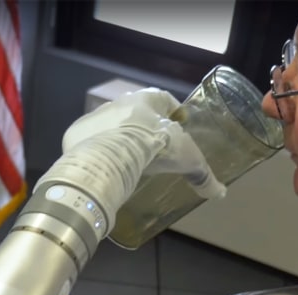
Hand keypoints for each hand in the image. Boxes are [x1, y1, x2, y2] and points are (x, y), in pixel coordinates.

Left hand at [62, 88, 225, 198]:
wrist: (112, 155)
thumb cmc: (155, 147)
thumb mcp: (187, 159)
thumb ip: (203, 174)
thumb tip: (220, 193)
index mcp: (149, 99)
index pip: (164, 99)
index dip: (173, 112)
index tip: (178, 124)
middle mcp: (121, 101)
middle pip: (136, 111)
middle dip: (144, 126)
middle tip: (152, 147)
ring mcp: (96, 116)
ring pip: (112, 124)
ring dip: (120, 137)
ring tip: (128, 160)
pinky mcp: (77, 133)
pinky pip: (91, 141)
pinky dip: (98, 151)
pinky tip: (106, 167)